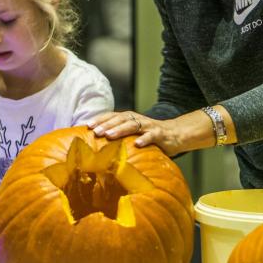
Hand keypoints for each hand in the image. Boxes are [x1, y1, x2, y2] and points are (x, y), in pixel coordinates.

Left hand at [87, 111, 205, 156]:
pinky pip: (151, 136)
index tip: (87, 126)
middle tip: (95, 132)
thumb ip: (119, 137)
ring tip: (109, 135)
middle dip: (106, 125)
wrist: (175, 134)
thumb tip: (97, 147)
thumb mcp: (132, 135)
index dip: (100, 119)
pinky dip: (144, 139)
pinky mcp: (160, 134)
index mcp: (129, 118)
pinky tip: (137, 144)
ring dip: (120, 129)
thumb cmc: (148, 136)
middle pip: (119, 119)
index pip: (112, 116)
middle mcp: (137, 119)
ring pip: (133, 125)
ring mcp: (148, 126)